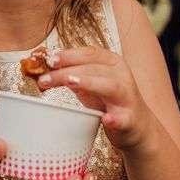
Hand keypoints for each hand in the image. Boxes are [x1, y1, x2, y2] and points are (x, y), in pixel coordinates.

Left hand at [37, 47, 153, 151]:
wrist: (136, 125)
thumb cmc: (108, 100)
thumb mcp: (90, 83)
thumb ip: (71, 74)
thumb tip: (43, 67)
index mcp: (112, 62)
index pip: (90, 53)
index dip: (68, 54)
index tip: (49, 59)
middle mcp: (122, 76)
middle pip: (93, 68)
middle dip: (67, 71)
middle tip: (45, 78)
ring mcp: (127, 97)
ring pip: (109, 86)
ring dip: (89, 82)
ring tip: (70, 82)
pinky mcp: (129, 119)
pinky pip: (123, 118)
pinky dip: (114, 118)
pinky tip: (106, 120)